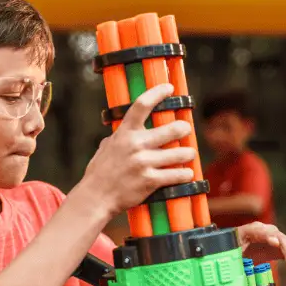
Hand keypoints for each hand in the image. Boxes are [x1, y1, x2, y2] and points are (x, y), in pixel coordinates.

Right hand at [80, 84, 195, 217]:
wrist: (95, 197)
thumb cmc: (100, 173)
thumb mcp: (106, 147)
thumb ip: (119, 137)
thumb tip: (124, 129)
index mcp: (125, 133)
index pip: (142, 105)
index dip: (158, 93)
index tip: (169, 88)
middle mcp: (136, 144)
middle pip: (172, 129)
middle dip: (184, 128)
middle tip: (186, 129)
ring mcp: (144, 163)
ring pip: (180, 154)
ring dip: (188, 153)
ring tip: (189, 154)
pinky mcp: (150, 181)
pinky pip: (177, 175)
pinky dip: (185, 174)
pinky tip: (187, 173)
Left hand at [236, 222, 285, 281]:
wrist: (234, 249)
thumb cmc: (231, 249)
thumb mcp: (230, 251)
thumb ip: (234, 257)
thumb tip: (240, 271)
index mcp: (253, 230)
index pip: (265, 232)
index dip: (271, 237)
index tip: (276, 243)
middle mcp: (269, 232)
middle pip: (284, 240)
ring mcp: (277, 240)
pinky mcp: (281, 249)